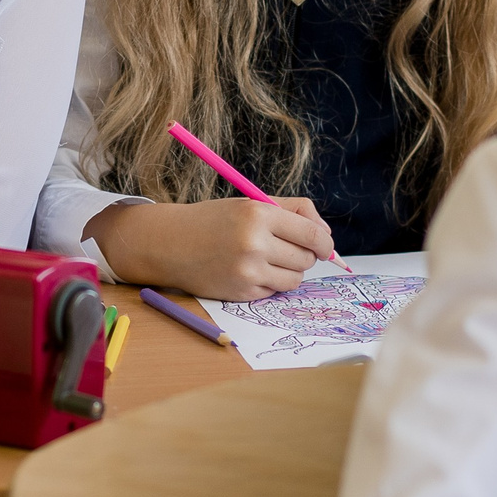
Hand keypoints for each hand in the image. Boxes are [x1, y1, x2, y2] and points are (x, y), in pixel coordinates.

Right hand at [85, 197, 337, 299]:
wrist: (170, 243)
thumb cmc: (214, 221)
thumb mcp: (250, 203)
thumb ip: (293, 211)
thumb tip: (327, 237)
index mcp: (259, 214)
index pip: (313, 234)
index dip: (325, 243)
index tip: (325, 246)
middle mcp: (254, 243)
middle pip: (306, 259)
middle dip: (303, 255)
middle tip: (284, 249)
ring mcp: (248, 271)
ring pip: (294, 279)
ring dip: (288, 272)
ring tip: (267, 260)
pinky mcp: (241, 293)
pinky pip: (274, 292)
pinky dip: (269, 283)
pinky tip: (248, 271)